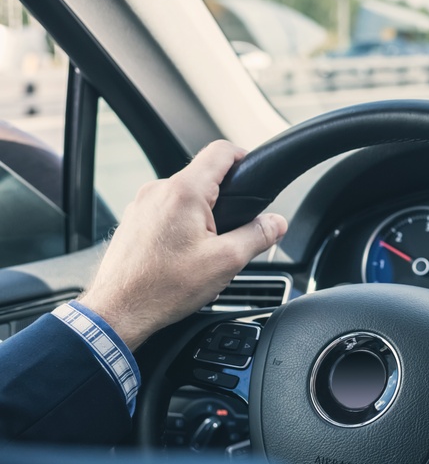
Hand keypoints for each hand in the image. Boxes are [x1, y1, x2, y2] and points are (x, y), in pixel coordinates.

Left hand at [78, 140, 286, 349]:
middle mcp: (158, 191)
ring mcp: (141, 206)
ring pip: (184, 198)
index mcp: (184, 192)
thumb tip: (276, 223)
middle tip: (231, 234)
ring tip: (204, 254)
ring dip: (201, 218)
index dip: (243, 157)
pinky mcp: (132, 222)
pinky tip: (182, 259)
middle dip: (224, 202)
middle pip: (203, 178)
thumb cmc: (162, 287)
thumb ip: (258, 236)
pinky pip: (166, 214)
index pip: (220, 151)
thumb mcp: (226, 261)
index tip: (253, 174)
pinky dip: (181, 229)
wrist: (117, 312)